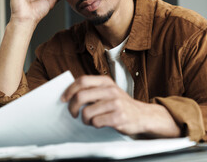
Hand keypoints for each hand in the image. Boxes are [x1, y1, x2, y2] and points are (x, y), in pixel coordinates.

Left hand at [61, 75, 180, 137]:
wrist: (142, 115)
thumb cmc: (121, 104)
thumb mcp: (109, 91)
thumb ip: (93, 89)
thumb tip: (70, 93)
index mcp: (106, 82)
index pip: (82, 81)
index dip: (69, 90)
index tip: (63, 99)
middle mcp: (111, 90)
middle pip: (81, 96)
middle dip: (72, 107)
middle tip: (73, 113)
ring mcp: (116, 103)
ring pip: (87, 112)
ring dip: (85, 119)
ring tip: (90, 120)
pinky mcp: (118, 116)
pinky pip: (96, 122)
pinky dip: (95, 125)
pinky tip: (101, 123)